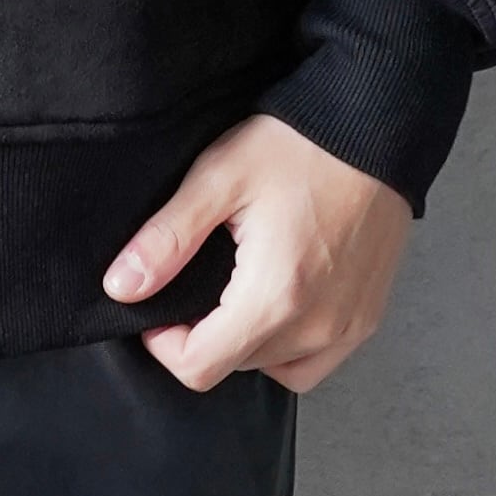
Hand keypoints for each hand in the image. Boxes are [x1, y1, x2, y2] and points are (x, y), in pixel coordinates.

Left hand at [101, 113, 410, 393]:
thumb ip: (167, 239)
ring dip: (243, 342)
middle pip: (234, 366)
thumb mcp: (219, 178)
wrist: (374, 127)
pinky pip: (314, 362)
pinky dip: (287, 347)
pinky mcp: (366, 320)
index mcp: (275, 296)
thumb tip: (121, 287)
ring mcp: (347, 328)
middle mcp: (317, 326)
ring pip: (274, 368)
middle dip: (202, 334)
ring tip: (234, 288)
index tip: (157, 304)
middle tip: (196, 279)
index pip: (200, 367)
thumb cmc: (301, 145)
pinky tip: (275, 303)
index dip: (163, 343)